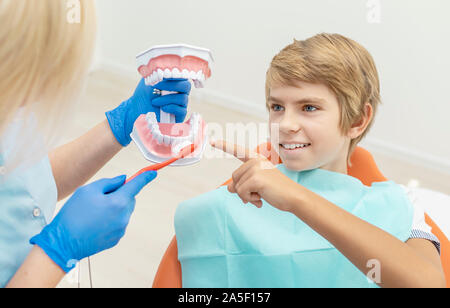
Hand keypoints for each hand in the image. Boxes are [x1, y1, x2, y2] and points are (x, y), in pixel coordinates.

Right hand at [30, 171, 156, 272]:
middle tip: (99, 198)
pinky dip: (111, 219)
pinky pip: (118, 223)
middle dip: (119, 195)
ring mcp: (121, 229)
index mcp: (118, 202)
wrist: (63, 242)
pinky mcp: (116, 238)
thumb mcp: (88, 190)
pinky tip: (94, 223)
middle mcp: (124, 216)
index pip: (136, 185)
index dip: (145, 177)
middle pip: (129, 199)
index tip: (153, 173)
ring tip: (93, 213)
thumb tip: (123, 180)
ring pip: (124, 211)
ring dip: (114, 208)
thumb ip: (109, 182)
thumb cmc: (73, 214)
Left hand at [106, 78, 190, 145]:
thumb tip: (161, 62)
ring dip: (167, 98)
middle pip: (186, 86)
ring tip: (154, 101)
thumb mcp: (148, 79)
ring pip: (183, 98)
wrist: (137, 110)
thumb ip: (155, 71)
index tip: (164, 74)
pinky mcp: (179, 115)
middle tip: (157, 86)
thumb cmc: (144, 95)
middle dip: (171, 85)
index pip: (183, 75)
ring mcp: (181, 104)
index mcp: (175, 82)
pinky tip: (162, 108)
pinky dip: (171, 107)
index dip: (176, 74)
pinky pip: (181, 110)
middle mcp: (180, 92)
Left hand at [211, 140, 301, 211]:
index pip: (238, 151)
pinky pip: (241, 193)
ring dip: (246, 196)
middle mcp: (256, 161)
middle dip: (242, 190)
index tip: (213, 141)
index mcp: (257, 159)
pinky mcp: (255, 178)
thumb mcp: (257, 186)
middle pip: (234, 177)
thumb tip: (229, 188)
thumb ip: (243, 183)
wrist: (293, 197)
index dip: (225, 146)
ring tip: (261, 195)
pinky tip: (261, 199)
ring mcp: (256, 168)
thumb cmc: (277, 191)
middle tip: (257, 194)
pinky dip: (249, 199)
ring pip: (236, 186)